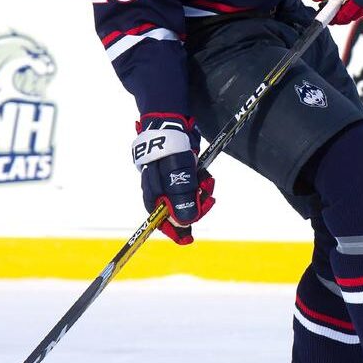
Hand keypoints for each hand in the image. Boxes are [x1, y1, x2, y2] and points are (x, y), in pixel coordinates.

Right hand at [132, 114, 215, 244]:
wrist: (171, 122)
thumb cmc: (170, 150)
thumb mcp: (177, 176)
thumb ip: (181, 199)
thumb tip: (185, 223)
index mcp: (154, 195)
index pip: (161, 221)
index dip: (176, 231)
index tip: (189, 239)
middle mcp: (160, 190)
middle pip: (179, 210)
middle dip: (196, 206)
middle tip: (209, 198)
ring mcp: (170, 180)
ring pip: (189, 197)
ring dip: (201, 192)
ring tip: (208, 182)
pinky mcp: (180, 172)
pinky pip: (193, 185)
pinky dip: (201, 183)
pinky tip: (205, 175)